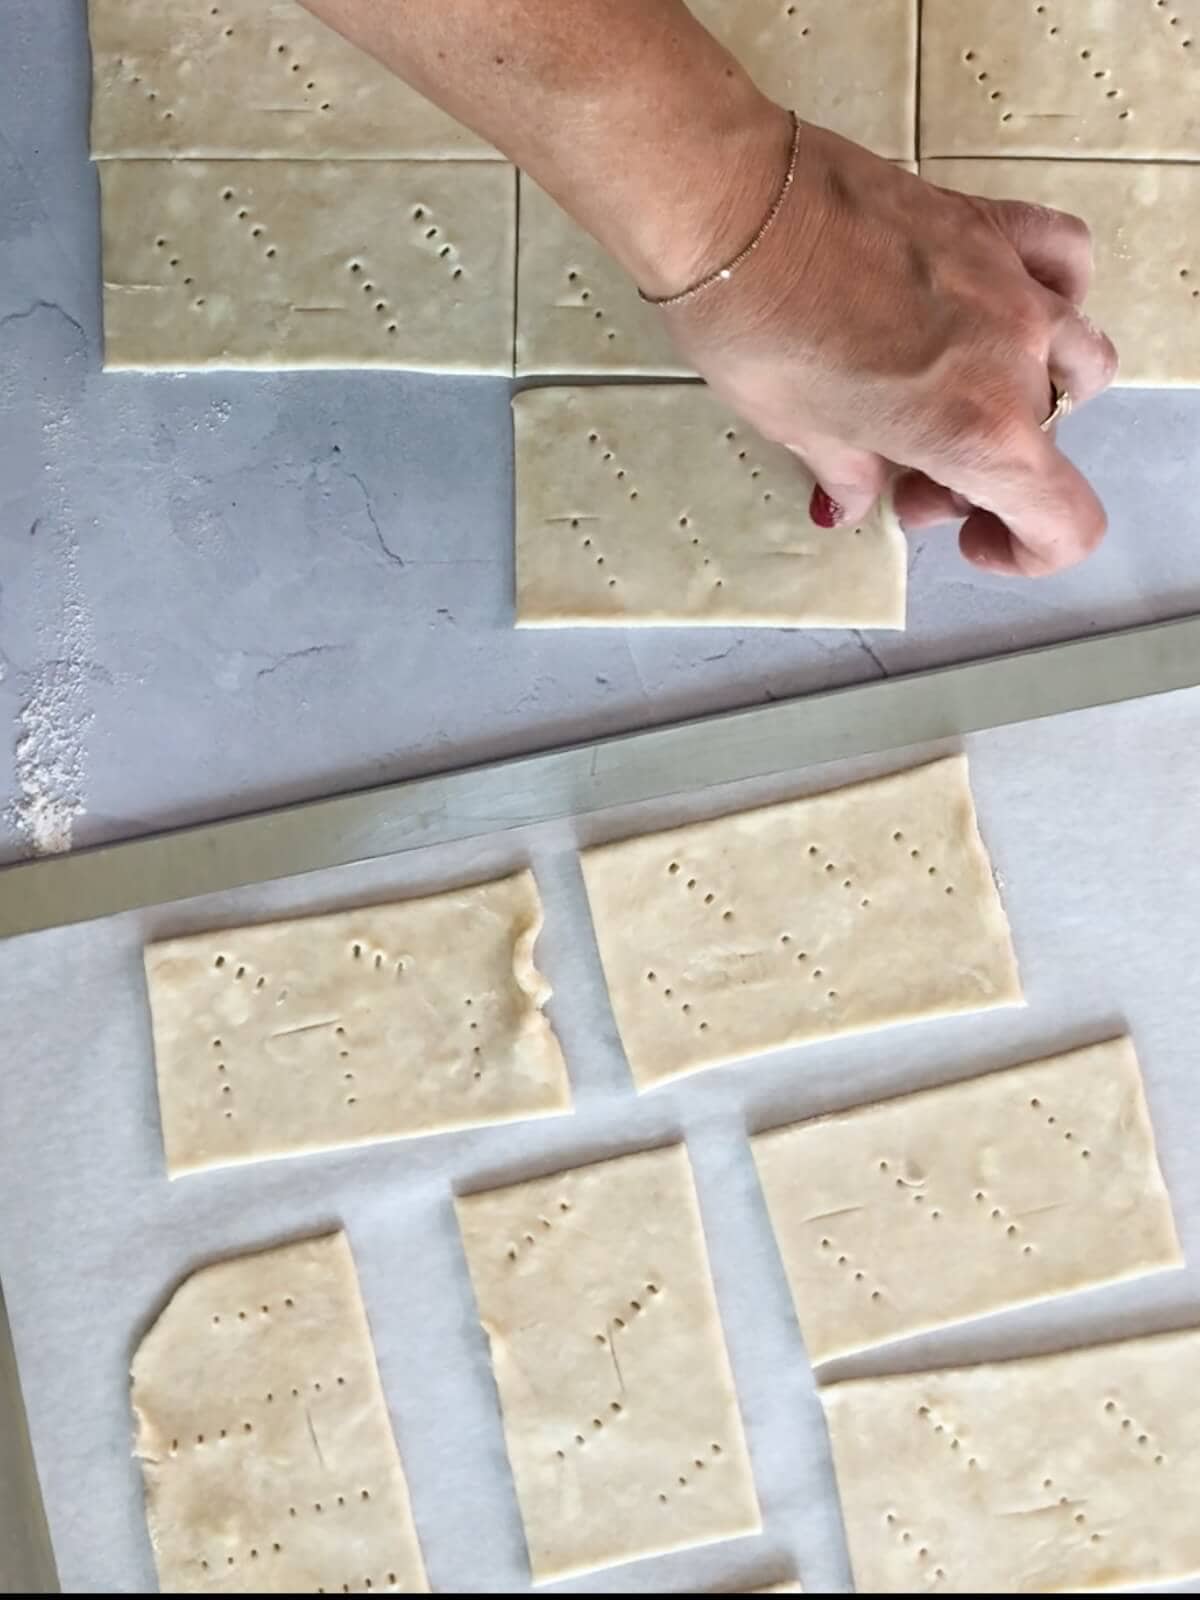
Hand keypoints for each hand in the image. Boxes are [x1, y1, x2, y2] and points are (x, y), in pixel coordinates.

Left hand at [652, 111, 1118, 576]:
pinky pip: (1065, 260)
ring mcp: (1013, 284)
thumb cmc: (756, 328)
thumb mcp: (797, 429)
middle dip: (980, 473)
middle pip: (1040, 444)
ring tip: (962, 396)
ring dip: (1032, 397)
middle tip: (902, 470)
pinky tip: (1010, 309)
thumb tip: (852, 500)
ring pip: (1075, 360)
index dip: (1025, 552)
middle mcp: (1015, 359)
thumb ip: (849, 474)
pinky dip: (1057, 294)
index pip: (1062, 523)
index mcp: (976, 433)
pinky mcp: (991, 223)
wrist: (735, 207)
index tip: (969, 537)